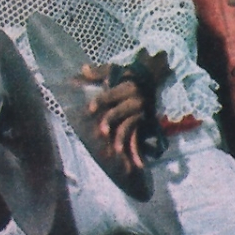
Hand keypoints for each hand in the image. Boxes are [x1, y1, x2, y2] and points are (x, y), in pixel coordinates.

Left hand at [80, 53, 165, 171]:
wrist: (151, 76)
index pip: (111, 95)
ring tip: (117, 151)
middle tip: (102, 132)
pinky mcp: (143, 122)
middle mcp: (135, 100)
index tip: (90, 108)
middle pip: (121, 112)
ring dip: (123, 139)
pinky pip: (139, 138)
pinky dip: (137, 151)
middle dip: (111, 120)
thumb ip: (98, 72)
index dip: (101, 101)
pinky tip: (137, 165)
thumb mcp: (113, 70)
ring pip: (130, 127)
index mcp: (126, 87)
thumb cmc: (127, 74)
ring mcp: (140, 113)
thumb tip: (82, 69)